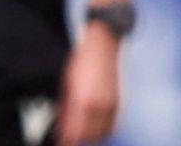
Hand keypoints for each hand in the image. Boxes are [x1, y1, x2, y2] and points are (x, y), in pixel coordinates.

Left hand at [58, 28, 120, 145]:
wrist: (104, 44)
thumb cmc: (83, 60)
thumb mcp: (67, 84)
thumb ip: (65, 109)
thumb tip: (62, 126)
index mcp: (84, 101)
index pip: (75, 132)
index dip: (66, 140)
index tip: (60, 141)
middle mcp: (100, 105)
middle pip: (89, 136)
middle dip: (78, 139)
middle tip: (68, 137)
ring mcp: (112, 104)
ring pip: (103, 133)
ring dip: (92, 137)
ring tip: (82, 134)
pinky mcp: (119, 101)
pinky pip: (113, 125)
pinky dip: (103, 130)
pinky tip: (95, 127)